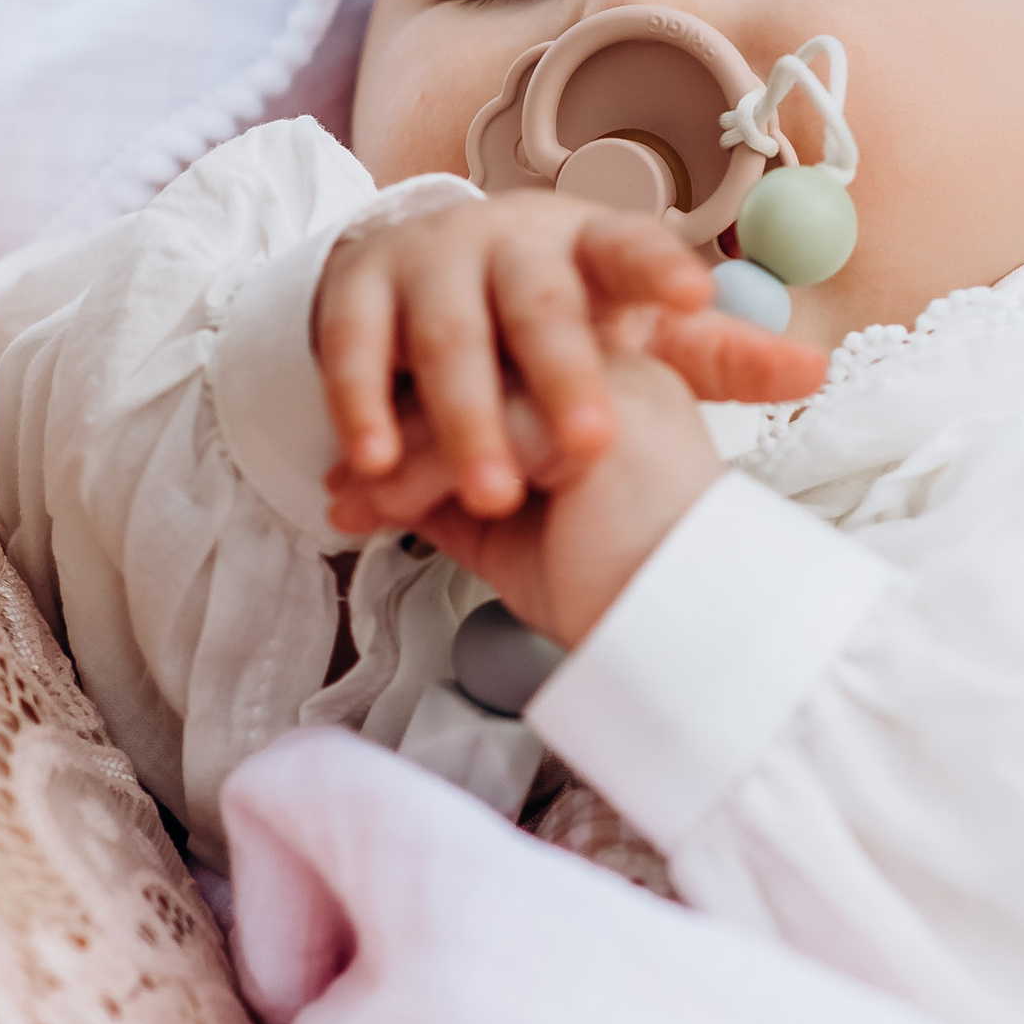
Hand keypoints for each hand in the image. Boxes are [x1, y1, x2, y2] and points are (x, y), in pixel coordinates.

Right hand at [315, 192, 819, 521]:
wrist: (418, 269)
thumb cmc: (548, 312)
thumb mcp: (629, 329)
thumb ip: (714, 357)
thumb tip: (814, 373)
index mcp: (586, 244)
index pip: (630, 247)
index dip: (661, 269)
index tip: (698, 295)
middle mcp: (509, 241)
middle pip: (540, 304)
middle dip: (564, 374)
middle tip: (591, 446)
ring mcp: (430, 261)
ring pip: (448, 335)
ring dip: (466, 415)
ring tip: (488, 492)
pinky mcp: (358, 289)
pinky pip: (354, 349)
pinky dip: (362, 406)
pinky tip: (375, 466)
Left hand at [335, 348, 731, 644]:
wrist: (676, 649)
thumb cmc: (613, 602)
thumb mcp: (513, 539)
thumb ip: (459, 500)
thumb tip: (386, 487)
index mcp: (605, 396)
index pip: (500, 379)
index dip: (426, 423)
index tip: (369, 475)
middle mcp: (614, 377)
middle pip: (484, 374)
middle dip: (401, 429)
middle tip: (347, 483)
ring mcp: (610, 393)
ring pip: (477, 395)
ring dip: (401, 454)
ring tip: (356, 505)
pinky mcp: (597, 426)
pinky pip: (484, 430)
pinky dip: (420, 472)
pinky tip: (387, 509)